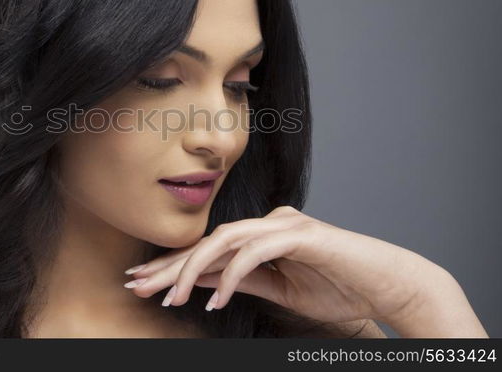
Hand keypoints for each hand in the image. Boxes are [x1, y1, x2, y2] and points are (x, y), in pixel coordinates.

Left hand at [124, 205, 451, 325]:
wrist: (387, 286)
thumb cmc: (338, 288)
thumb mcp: (278, 290)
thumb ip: (242, 281)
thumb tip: (203, 283)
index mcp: (261, 234)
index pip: (210, 250)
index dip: (173, 265)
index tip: (142, 281)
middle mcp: (268, 223)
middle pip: (208, 242)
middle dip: (169, 265)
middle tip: (137, 284)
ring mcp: (283, 225)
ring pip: (225, 241)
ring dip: (194, 269)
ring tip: (171, 296)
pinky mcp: (301, 234)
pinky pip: (255, 254)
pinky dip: (233, 276)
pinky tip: (216, 301)